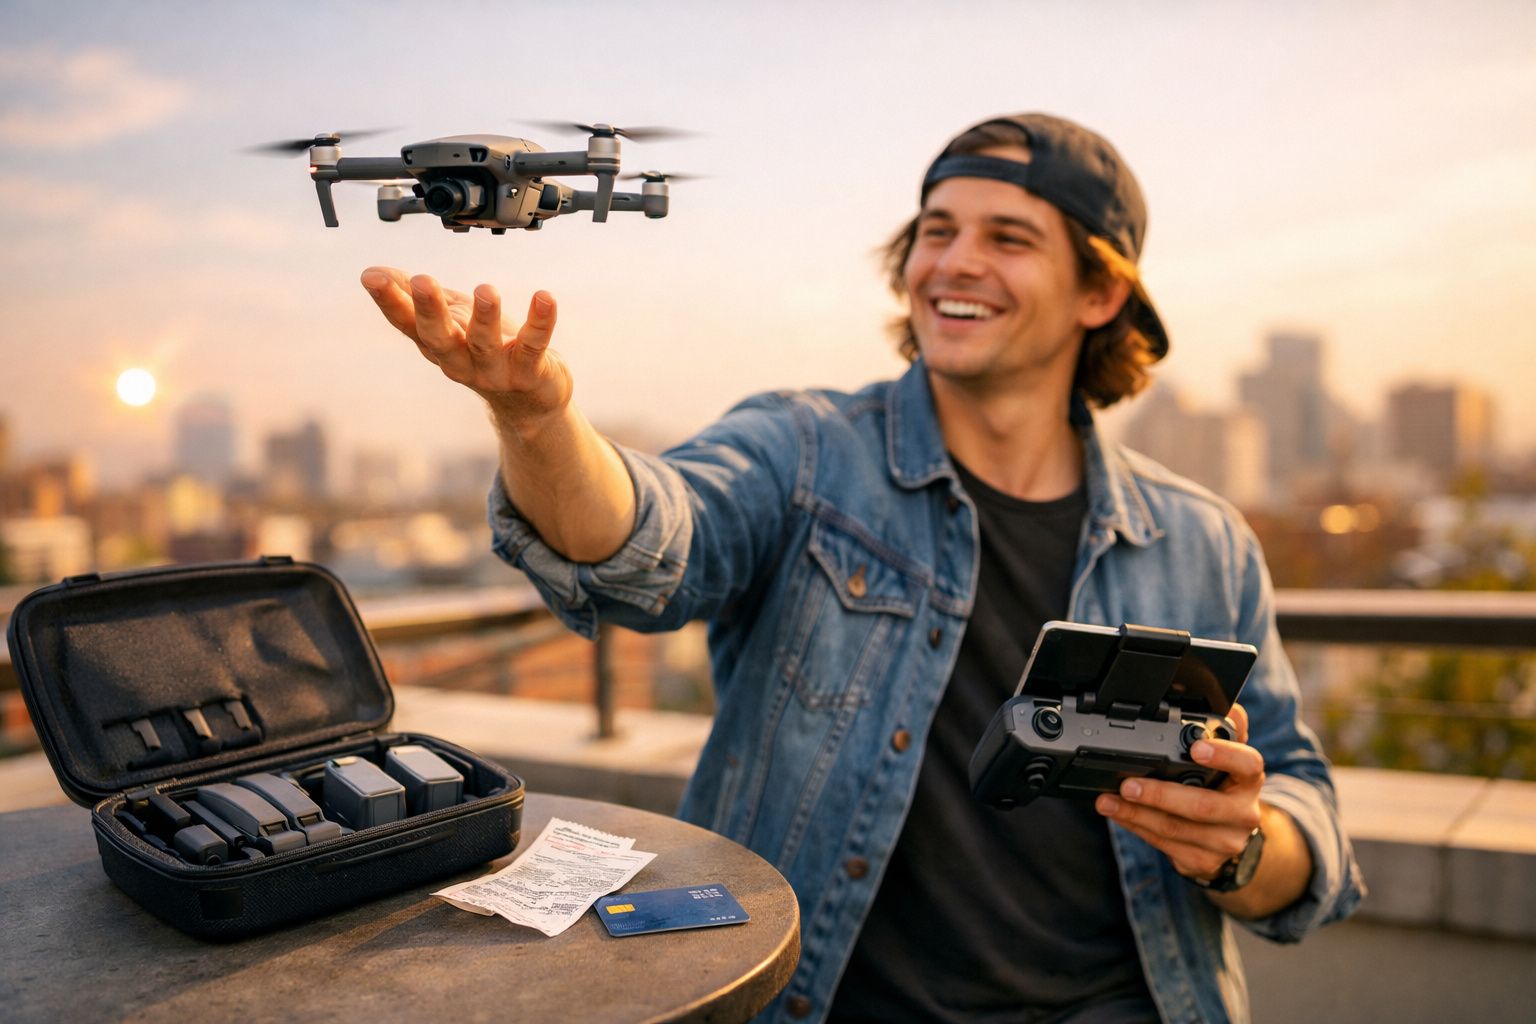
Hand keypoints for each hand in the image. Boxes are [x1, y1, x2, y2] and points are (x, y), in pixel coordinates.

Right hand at [360, 266, 571, 430]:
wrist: (530, 401)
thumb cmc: (483, 349)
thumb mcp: (449, 319)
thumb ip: (413, 296)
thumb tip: (370, 273)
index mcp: (437, 345)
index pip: (406, 324)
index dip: (389, 302)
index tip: (372, 277)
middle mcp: (460, 361)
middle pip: (438, 338)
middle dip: (429, 310)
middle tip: (421, 280)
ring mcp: (495, 371)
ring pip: (485, 344)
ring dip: (484, 317)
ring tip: (485, 289)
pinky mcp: (530, 372)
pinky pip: (534, 346)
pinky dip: (540, 323)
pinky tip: (544, 297)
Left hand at [1095, 703, 1264, 883]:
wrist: (1233, 838)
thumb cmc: (1224, 788)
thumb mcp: (1229, 760)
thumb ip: (1226, 731)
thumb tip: (1228, 705)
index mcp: (1249, 780)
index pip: (1247, 764)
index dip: (1224, 755)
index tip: (1196, 747)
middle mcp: (1243, 814)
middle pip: (1202, 806)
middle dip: (1160, 795)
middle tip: (1128, 784)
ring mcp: (1224, 842)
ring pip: (1176, 829)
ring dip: (1136, 814)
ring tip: (1107, 801)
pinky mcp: (1203, 861)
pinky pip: (1165, 844)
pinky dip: (1136, 827)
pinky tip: (1118, 815)